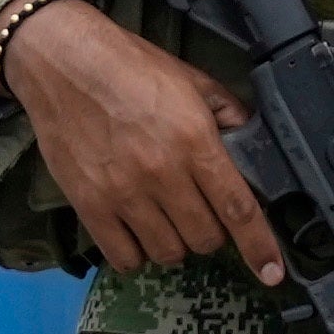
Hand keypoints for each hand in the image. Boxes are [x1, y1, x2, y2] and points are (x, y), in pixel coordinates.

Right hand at [0, 0, 287, 282]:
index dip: (260, 246)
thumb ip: (229, 115)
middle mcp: (162, 172)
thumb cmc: (127, 66)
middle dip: (211, 230)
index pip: (238, 208)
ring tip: (165, 217)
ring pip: (168, 252)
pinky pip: (124, 257)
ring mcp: (123, 193)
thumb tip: (254, 144)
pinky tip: (136, 231)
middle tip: (199, 209)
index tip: (272, 272)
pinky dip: (136, 252)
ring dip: (175, 242)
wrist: (62, 61)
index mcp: (194, 140)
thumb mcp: (192, 80)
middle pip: (205, 238)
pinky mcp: (89, 204)